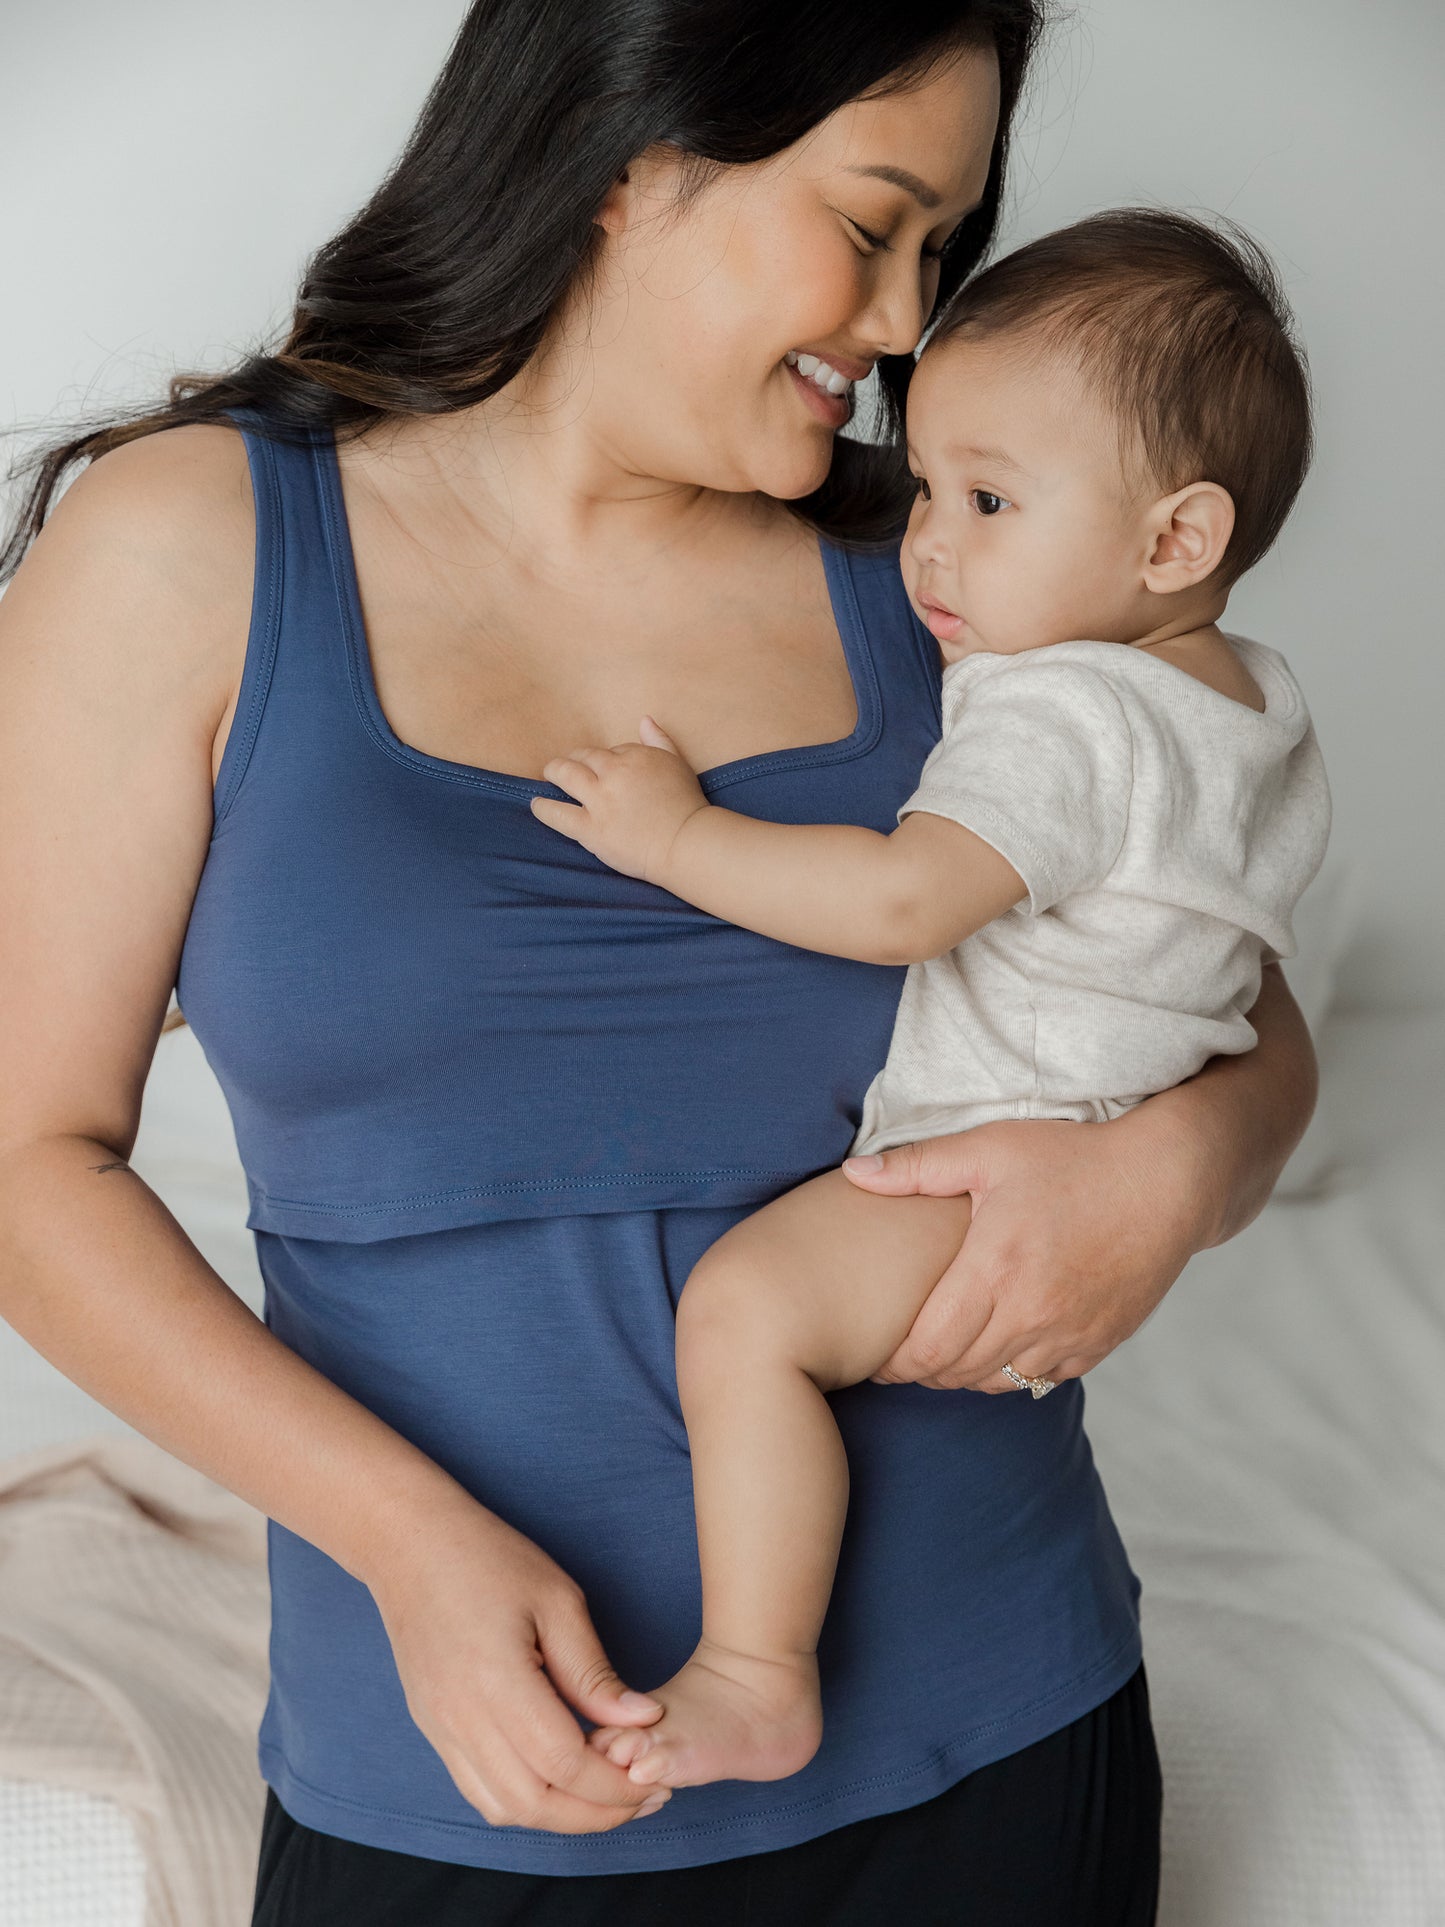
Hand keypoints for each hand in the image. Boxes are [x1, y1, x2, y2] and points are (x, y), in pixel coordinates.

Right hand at [366, 1487, 672, 1833]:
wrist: (409, 1544)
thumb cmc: (489, 1558)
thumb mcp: (556, 1599)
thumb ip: (593, 1671)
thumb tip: (645, 1719)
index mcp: (497, 1682)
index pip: (565, 1765)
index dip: (617, 1785)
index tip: (657, 1780)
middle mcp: (462, 1718)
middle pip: (534, 1805)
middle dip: (595, 1814)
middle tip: (644, 1798)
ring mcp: (440, 1729)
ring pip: (503, 1808)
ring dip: (559, 1816)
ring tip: (608, 1796)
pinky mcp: (433, 1728)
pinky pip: (478, 1790)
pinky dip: (523, 1801)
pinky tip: (559, 1780)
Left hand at [529, 716, 708, 885]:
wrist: (686, 844)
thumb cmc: (686, 805)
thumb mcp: (678, 763)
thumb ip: (659, 740)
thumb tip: (645, 719)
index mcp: (635, 756)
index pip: (610, 751)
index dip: (606, 761)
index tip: (604, 771)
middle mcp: (614, 773)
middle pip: (582, 757)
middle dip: (572, 759)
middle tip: (565, 766)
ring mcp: (600, 800)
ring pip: (565, 775)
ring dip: (553, 772)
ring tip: (547, 776)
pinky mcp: (591, 828)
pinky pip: (558, 814)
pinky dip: (543, 808)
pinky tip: (537, 805)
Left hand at [840, 1113, 1200, 1391]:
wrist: (1168, 1181)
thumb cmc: (1074, 1157)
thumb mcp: (990, 1149)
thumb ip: (916, 1167)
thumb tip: (852, 1174)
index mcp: (995, 1269)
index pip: (926, 1348)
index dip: (893, 1361)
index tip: (875, 1352)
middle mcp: (1032, 1313)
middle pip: (955, 1373)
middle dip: (919, 1370)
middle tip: (899, 1355)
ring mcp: (1069, 1335)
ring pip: (996, 1383)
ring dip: (962, 1374)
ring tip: (943, 1350)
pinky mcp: (1097, 1344)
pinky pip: (1039, 1380)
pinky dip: (1010, 1371)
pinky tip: (997, 1345)